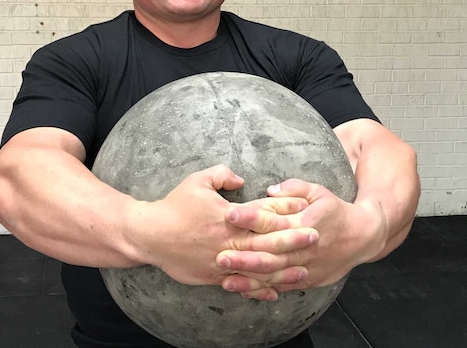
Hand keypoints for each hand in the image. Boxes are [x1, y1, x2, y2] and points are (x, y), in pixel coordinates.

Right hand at [127, 165, 318, 297]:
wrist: (149, 234)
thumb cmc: (174, 205)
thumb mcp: (197, 180)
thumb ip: (221, 174)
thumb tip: (241, 178)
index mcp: (229, 215)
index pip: (263, 212)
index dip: (285, 210)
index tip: (305, 208)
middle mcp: (229, 239)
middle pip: (267, 240)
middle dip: (293, 238)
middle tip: (316, 236)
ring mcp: (223, 260)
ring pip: (258, 267)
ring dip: (283, 268)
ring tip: (304, 269)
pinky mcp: (214, 276)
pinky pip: (242, 284)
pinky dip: (260, 290)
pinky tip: (276, 292)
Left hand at [217, 179, 387, 297]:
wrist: (361, 237)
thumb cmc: (334, 211)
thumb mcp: (318, 191)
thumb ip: (294, 188)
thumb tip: (270, 190)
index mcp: (306, 222)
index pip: (274, 219)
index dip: (251, 216)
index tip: (230, 213)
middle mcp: (304, 247)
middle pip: (271, 252)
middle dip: (244, 254)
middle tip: (219, 254)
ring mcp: (306, 266)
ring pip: (274, 274)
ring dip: (249, 278)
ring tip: (225, 277)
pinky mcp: (306, 280)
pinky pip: (281, 286)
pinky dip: (261, 290)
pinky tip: (242, 289)